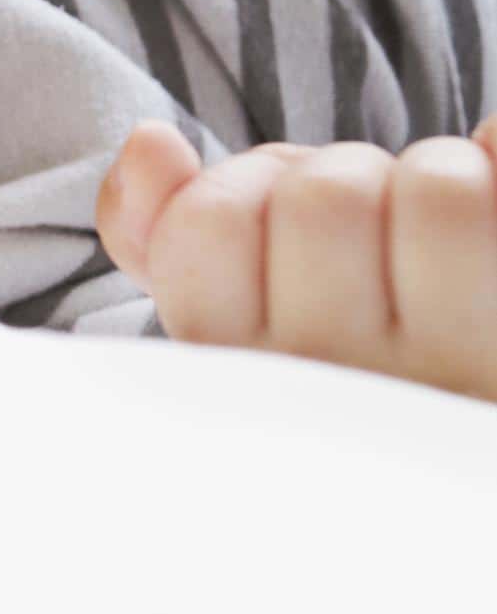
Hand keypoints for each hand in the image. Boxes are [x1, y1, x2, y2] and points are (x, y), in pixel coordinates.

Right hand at [95, 112, 496, 403]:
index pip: (209, 223)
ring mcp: (458, 368)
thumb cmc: (330, 360)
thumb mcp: (220, 310)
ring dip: (438, 179)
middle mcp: (353, 395)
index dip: (248, 190)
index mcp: (249, 383)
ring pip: (437, 188)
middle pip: (327, 194)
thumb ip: (155, 231)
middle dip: (346, 180)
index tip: (277, 240)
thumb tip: (150, 140)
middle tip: (368, 239)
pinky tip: (495, 159)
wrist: (445, 473)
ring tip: (437, 240)